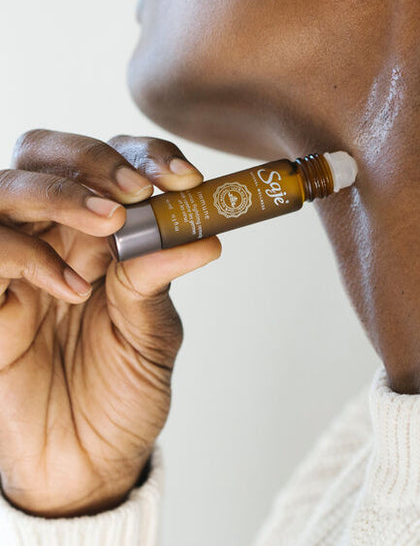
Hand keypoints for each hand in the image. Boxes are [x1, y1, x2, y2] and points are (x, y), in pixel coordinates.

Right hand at [0, 130, 220, 516]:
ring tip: (108, 222)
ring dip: (58, 193)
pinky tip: (72, 289)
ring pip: (7, 188)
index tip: (185, 179)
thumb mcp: (153, 333)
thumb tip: (206, 239)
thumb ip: (159, 280)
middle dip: (92, 158)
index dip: (146, 156)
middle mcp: (56, 238)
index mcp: (104, 236)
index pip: (114, 165)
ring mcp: (17, 264)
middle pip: (47, 154)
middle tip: (135, 191)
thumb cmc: (124, 390)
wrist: (86, 458)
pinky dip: (23, 255)